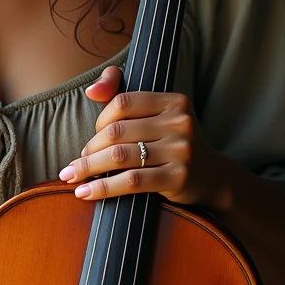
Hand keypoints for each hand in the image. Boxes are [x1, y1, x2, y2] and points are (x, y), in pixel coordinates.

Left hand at [58, 66, 225, 208]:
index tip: (93, 136)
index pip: (122, 103)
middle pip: (117, 132)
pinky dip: (103, 187)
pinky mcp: (178, 177)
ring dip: (88, 168)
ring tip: (71, 176)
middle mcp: (179, 122)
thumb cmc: (172, 142)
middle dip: (90, 148)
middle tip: (77, 162)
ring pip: (120, 156)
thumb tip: (91, 91)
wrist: (213, 178)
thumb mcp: (156, 113)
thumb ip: (119, 91)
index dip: (100, 120)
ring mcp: (181, 150)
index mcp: (173, 101)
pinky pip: (131, 181)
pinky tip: (85, 192)